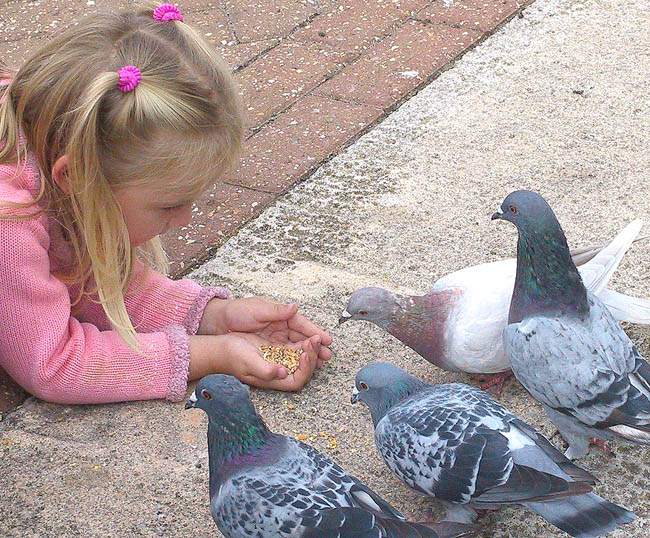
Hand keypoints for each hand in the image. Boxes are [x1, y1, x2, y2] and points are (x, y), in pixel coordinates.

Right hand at [189, 332, 322, 391]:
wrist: (221, 347)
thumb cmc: (233, 357)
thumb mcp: (249, 363)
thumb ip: (265, 370)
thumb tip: (282, 373)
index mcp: (274, 379)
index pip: (297, 380)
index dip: (306, 369)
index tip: (306, 353)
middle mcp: (279, 372)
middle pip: (303, 369)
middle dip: (313, 355)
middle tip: (317, 340)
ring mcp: (279, 361)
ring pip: (301, 357)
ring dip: (311, 348)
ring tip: (316, 337)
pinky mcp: (277, 350)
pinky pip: (294, 348)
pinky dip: (303, 342)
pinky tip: (307, 334)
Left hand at [198, 297, 332, 367]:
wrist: (218, 323)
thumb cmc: (237, 312)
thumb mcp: (257, 309)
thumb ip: (277, 311)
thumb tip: (294, 307)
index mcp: (282, 315)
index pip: (302, 324)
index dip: (315, 332)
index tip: (327, 339)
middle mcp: (282, 326)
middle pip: (303, 337)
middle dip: (316, 346)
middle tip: (328, 354)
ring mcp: (276, 338)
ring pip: (297, 347)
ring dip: (309, 354)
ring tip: (321, 362)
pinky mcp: (270, 348)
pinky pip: (286, 354)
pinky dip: (296, 359)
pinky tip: (304, 365)